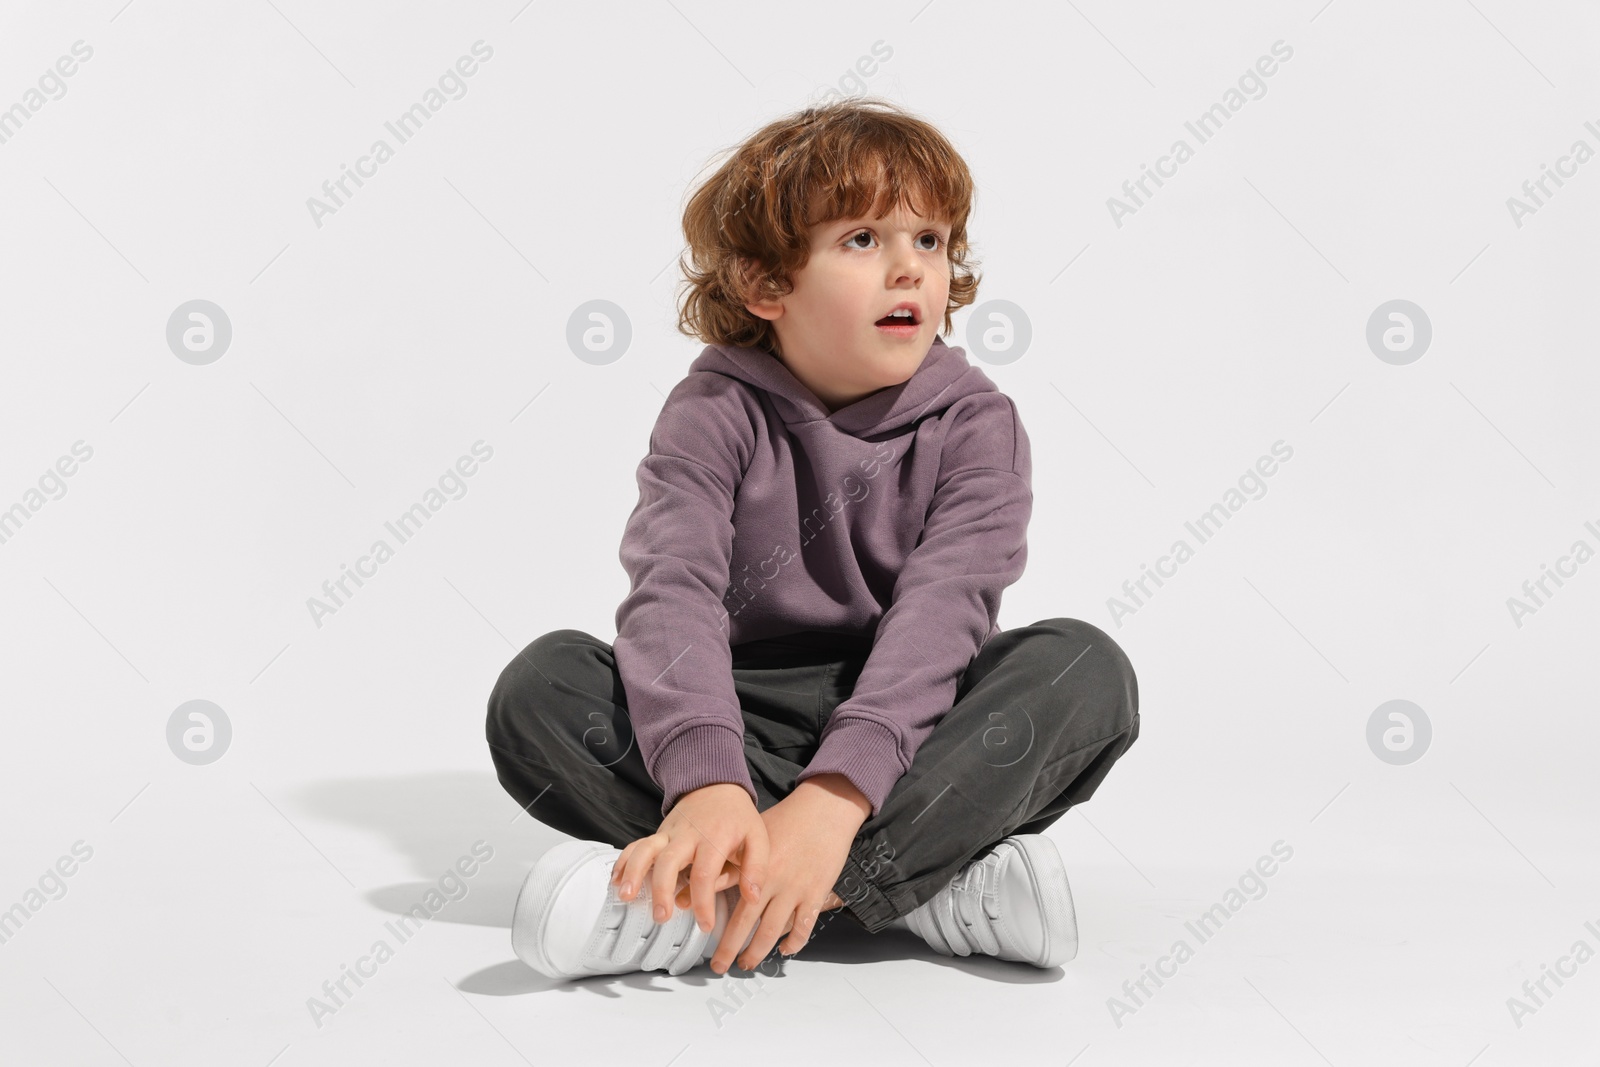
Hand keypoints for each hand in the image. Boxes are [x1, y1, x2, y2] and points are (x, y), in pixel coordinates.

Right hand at [609, 782, 767, 937]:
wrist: (716, 785)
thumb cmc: (737, 817)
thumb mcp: (758, 837)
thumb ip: (756, 868)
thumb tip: (753, 899)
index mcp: (714, 839)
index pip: (704, 874)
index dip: (703, 903)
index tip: (705, 926)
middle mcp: (687, 835)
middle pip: (669, 862)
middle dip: (662, 891)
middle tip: (662, 917)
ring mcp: (669, 833)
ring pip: (646, 850)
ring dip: (634, 873)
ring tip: (626, 896)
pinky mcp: (658, 834)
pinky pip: (636, 845)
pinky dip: (624, 861)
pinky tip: (616, 881)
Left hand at [710, 773, 868, 973]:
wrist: (824, 810)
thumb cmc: (786, 820)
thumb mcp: (753, 837)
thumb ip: (730, 863)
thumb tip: (701, 884)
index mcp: (752, 866)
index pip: (724, 897)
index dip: (710, 919)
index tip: (701, 935)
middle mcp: (771, 880)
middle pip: (745, 924)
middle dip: (729, 949)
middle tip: (718, 966)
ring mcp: (795, 889)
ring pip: (772, 931)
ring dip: (757, 951)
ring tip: (747, 963)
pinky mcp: (816, 894)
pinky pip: (804, 927)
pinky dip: (794, 943)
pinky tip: (785, 950)